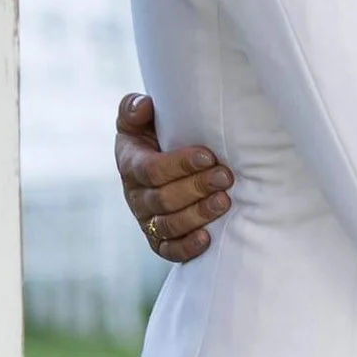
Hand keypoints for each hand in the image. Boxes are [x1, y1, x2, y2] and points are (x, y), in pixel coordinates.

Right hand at [116, 91, 232, 263]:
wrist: (161, 164)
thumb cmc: (155, 138)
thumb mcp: (139, 121)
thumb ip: (134, 109)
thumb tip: (145, 106)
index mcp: (131, 165)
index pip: (151, 169)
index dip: (179, 164)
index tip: (207, 156)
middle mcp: (137, 196)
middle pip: (162, 198)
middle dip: (196, 187)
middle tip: (225, 177)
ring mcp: (147, 221)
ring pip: (168, 225)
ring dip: (197, 215)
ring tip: (224, 202)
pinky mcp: (159, 241)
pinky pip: (169, 250)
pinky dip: (187, 247)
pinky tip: (207, 239)